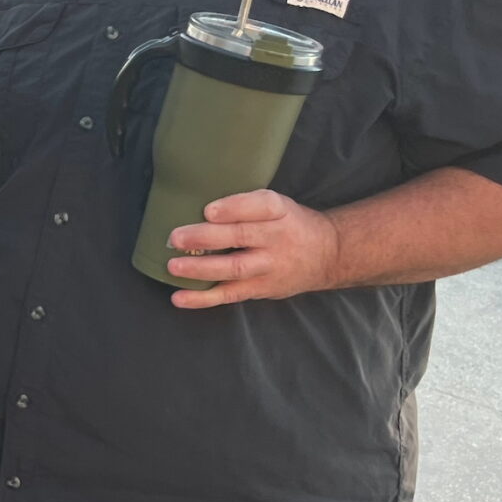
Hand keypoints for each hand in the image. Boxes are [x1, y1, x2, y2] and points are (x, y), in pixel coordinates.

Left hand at [165, 189, 343, 307]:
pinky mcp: (262, 289)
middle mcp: (277, 238)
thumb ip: (246, 204)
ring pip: (235, 268)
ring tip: (174, 266)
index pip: (262, 206)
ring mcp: (269, 267)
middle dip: (206, 237)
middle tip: (176, 237)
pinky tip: (179, 298)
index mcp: (280, 211)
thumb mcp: (278, 204)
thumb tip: (193, 202)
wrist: (328, 255)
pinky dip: (203, 299)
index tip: (208, 210)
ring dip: (201, 269)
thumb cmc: (288, 224)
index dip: (234, 207)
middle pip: (242, 237)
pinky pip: (230, 295)